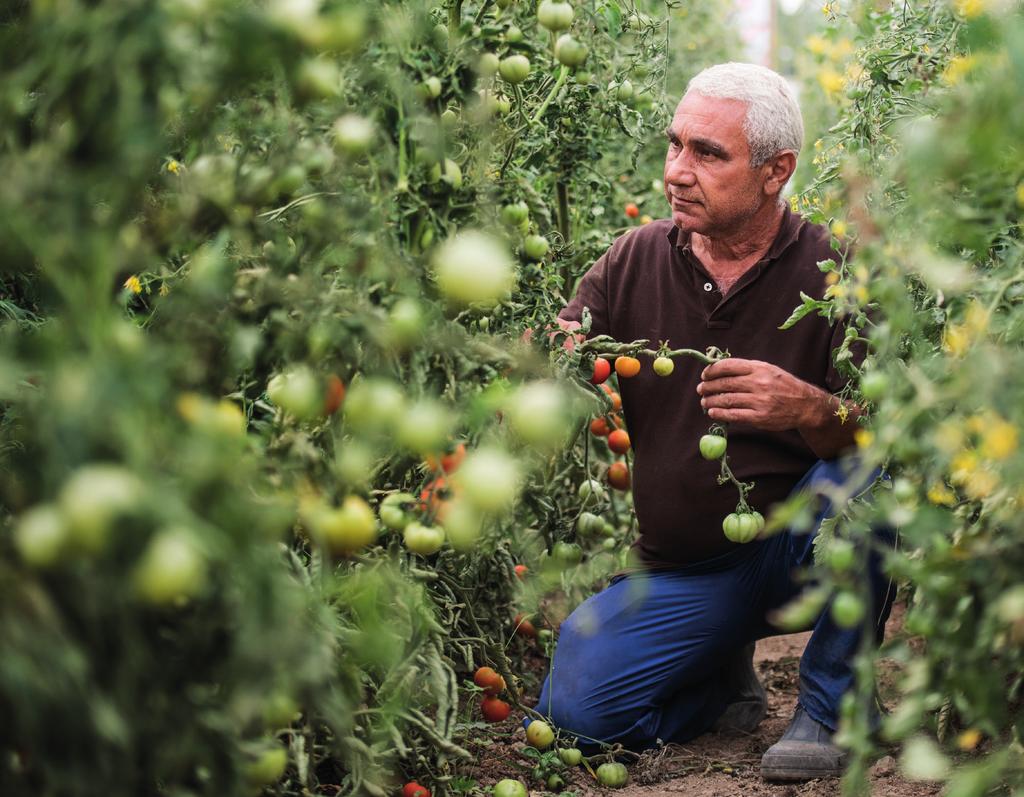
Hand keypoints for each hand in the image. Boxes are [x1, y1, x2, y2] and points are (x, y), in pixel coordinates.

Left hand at [696, 358, 828, 430]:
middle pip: (724, 384)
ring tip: (704, 402)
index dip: (712, 370)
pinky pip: (734, 415)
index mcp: (759, 368)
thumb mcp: (768, 369)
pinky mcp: (759, 417)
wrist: (805, 404)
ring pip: (726, 400)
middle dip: (708, 387)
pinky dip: (720, 414)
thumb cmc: (782, 385)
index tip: (704, 375)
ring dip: (710, 401)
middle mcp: (758, 383)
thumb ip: (746, 369)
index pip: (728, 366)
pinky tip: (713, 412)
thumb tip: (719, 368)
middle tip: (701, 390)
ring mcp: (759, 401)